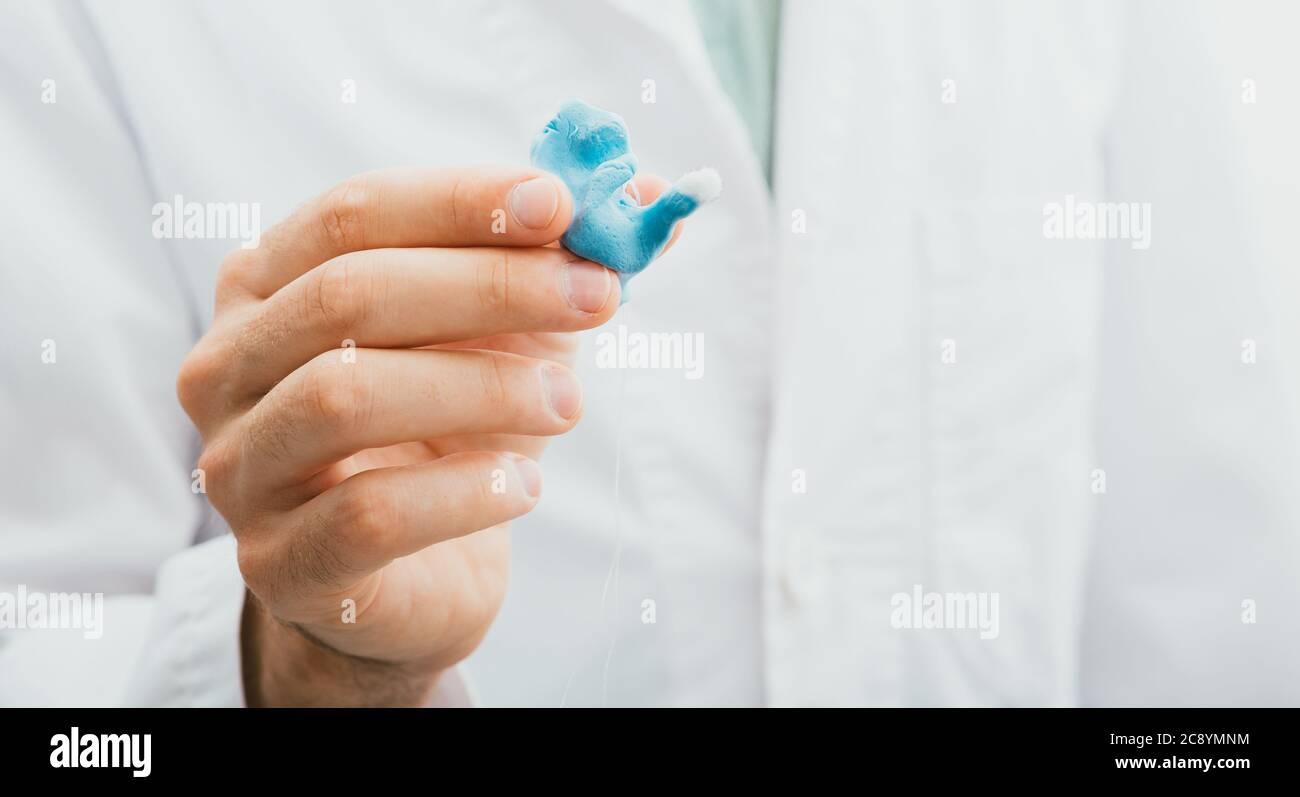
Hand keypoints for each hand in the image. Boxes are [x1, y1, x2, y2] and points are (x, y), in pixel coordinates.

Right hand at [177, 166, 623, 704]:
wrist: (417, 575)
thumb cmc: (451, 433)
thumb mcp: (506, 336)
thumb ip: (558, 264)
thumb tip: (651, 195)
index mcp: (268, 284)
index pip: (353, 214)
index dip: (460, 203)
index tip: (563, 205)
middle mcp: (228, 366)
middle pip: (348, 295)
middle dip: (489, 287)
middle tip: (596, 298)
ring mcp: (242, 468)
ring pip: (344, 399)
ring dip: (482, 388)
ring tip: (569, 405)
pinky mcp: (283, 563)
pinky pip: (369, 514)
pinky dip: (465, 492)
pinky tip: (525, 487)